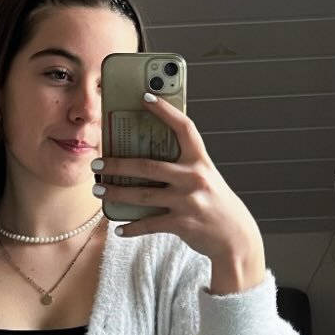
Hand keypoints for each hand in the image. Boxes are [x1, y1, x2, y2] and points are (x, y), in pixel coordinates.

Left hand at [93, 94, 265, 291]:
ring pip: (143, 195)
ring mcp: (188, 202)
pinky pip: (150, 224)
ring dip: (117, 192)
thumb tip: (148, 160)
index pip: (184, 128)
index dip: (166, 111)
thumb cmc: (216, 204)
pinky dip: (132, 227)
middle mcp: (194, 178)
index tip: (146, 97)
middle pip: (149, 166)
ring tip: (99, 189)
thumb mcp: (206, 178)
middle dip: (118, 164)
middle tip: (98, 162)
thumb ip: (184, 167)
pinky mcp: (182, 223)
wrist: (236, 237)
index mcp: (200, 162)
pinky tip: (119, 228)